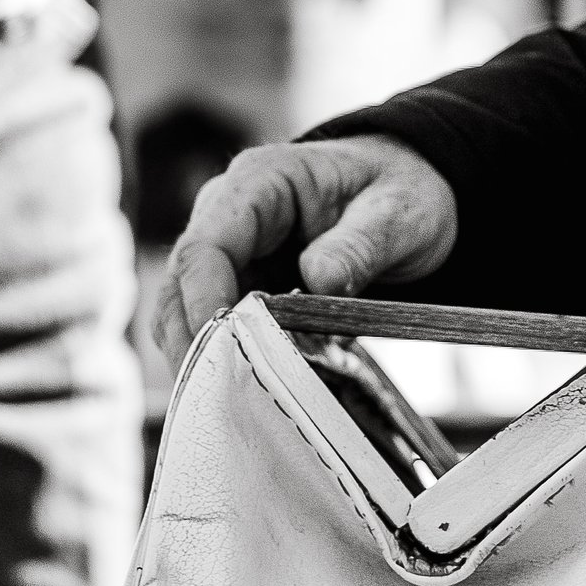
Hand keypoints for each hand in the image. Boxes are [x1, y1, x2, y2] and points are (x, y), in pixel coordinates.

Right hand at [155, 133, 458, 366]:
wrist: (405, 194)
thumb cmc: (400, 192)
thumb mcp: (399, 213)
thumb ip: (361, 244)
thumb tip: (318, 279)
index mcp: (261, 181)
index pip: (206, 243)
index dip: (204, 300)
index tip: (226, 350)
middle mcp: (228, 213)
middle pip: (180, 284)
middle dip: (196, 342)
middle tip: (225, 395)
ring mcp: (228, 251)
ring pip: (182, 312)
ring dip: (202, 357)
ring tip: (234, 404)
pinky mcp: (236, 284)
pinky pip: (208, 326)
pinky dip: (219, 360)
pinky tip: (246, 392)